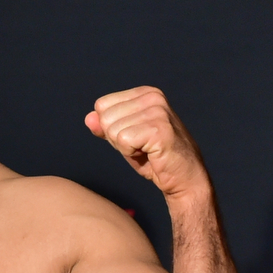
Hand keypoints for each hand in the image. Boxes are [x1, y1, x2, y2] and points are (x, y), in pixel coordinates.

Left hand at [84, 86, 207, 198]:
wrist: (184, 179)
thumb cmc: (154, 158)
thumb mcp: (124, 138)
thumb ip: (105, 126)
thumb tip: (88, 118)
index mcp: (145, 93)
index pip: (102, 105)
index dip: (111, 128)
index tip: (134, 137)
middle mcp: (153, 97)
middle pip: (105, 117)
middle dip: (117, 139)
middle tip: (141, 147)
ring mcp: (158, 111)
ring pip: (113, 130)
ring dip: (125, 147)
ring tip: (147, 150)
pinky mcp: (159, 128)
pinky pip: (123, 141)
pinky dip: (131, 153)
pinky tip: (151, 154)